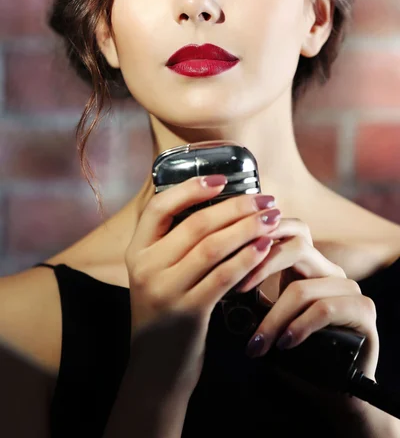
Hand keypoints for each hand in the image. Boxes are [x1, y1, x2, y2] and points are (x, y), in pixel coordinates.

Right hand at [125, 175, 280, 392]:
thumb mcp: (157, 275)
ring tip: (272, 218)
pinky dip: (247, 258)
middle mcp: (146, 268)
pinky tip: (265, 247)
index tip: (222, 178)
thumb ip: (174, 245)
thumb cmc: (165, 313)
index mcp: (137, 252)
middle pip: (196, 225)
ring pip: (213, 247)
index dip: (191, 188)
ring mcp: (165, 290)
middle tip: (266, 199)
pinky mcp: (188, 312)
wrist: (156, 369)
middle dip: (236, 207)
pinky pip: (223, 277)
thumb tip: (218, 207)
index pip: (159, 207)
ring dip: (248, 228)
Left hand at [238, 218, 378, 381]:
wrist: (335, 388)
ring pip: (303, 287)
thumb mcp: (270, 315)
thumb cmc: (295, 351)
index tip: (226, 257)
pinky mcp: (363, 311)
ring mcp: (348, 288)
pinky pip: (325, 309)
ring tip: (257, 342)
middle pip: (297, 242)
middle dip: (262, 263)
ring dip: (274, 317)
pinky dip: (299, 326)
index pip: (286, 227)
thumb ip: (252, 293)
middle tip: (237, 288)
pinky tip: (285, 343)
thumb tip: (215, 280)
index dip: (256, 235)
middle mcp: (329, 269)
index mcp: (306, 262)